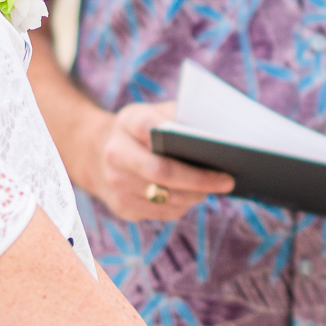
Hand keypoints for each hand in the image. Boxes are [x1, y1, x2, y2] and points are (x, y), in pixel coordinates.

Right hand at [75, 101, 233, 221]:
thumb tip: (215, 130)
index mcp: (127, 123)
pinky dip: (182, 206)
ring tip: (213, 189)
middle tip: (227, 181)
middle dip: (198, 179)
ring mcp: (116, 184)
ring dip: (194, 195)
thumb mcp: (152, 112)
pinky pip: (161, 212)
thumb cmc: (140, 131)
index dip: (181, 138)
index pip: (150, 127)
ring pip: (164, 198)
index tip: (214, 146)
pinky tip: (192, 196)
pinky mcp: (122, 207)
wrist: (97, 154)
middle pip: (161, 172)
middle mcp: (116, 154)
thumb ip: (177, 115)